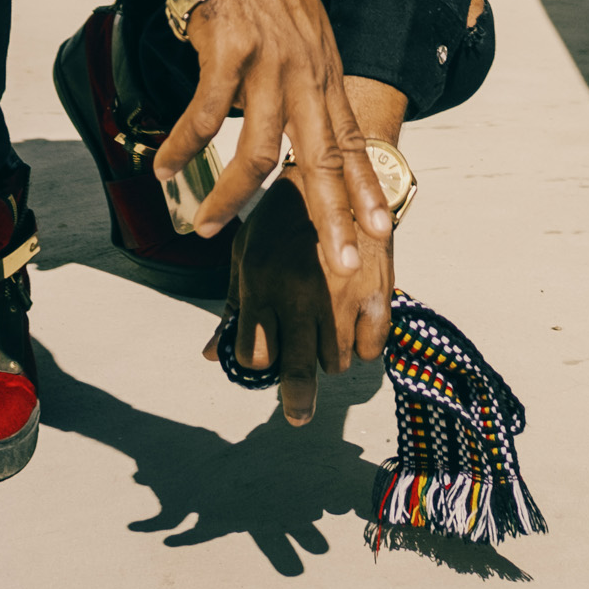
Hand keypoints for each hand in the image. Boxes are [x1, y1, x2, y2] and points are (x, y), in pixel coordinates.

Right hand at [90, 0, 393, 269]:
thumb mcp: (302, 28)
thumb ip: (307, 75)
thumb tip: (307, 119)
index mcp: (324, 70)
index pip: (352, 140)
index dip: (366, 188)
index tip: (382, 231)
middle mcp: (305, 71)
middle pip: (322, 159)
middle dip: (332, 219)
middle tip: (341, 267)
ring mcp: (268, 62)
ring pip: (258, 153)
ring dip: (230, 199)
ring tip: (207, 230)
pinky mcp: (228, 52)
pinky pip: (204, 117)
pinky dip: (183, 148)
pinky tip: (164, 169)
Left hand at [202, 169, 393, 425]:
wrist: (338, 172)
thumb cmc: (284, 216)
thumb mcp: (247, 251)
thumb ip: (233, 307)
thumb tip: (211, 355)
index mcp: (262, 279)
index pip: (255, 353)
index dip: (257, 362)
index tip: (262, 357)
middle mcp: (300, 292)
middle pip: (298, 371)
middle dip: (296, 401)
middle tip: (296, 417)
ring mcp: (342, 295)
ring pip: (336, 362)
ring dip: (328, 355)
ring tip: (323, 327)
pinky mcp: (377, 292)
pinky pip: (371, 349)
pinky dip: (361, 344)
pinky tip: (351, 321)